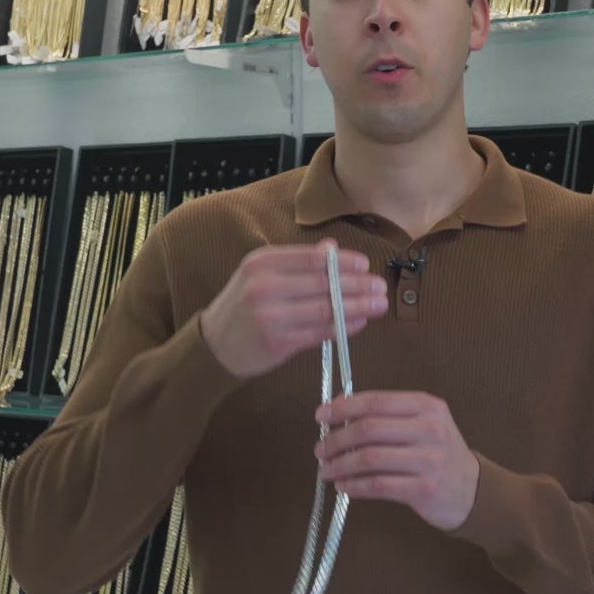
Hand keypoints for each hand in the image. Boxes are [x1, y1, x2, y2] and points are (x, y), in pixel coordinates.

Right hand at [202, 239, 387, 378]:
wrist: (213, 344)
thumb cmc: (244, 306)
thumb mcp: (261, 274)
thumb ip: (296, 262)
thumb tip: (332, 248)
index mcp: (262, 262)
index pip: (312, 258)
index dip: (344, 261)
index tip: (366, 265)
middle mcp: (263, 286)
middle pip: (323, 283)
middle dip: (358, 285)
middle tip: (380, 287)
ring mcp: (269, 315)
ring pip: (325, 309)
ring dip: (357, 307)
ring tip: (378, 305)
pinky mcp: (276, 342)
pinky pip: (319, 332)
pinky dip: (342, 328)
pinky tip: (358, 323)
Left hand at [313, 391, 479, 530]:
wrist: (473, 490)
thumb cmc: (439, 453)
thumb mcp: (423, 423)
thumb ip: (387, 415)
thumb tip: (338, 410)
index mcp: (428, 406)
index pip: (376, 402)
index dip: (343, 407)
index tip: (321, 415)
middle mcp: (430, 429)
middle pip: (369, 429)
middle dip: (336, 439)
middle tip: (320, 449)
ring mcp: (429, 460)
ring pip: (370, 458)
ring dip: (340, 465)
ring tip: (326, 470)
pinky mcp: (424, 489)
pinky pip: (378, 485)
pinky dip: (354, 486)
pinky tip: (343, 486)